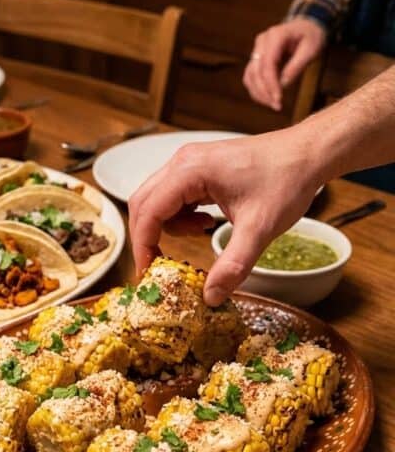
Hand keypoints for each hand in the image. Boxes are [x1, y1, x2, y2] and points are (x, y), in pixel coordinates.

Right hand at [128, 131, 321, 305]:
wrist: (308, 154)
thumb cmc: (286, 181)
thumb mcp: (259, 228)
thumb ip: (233, 264)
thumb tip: (210, 297)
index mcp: (190, 170)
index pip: (148, 211)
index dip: (143, 246)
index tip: (149, 274)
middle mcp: (183, 162)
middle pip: (144, 203)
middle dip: (149, 238)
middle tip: (161, 267)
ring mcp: (190, 162)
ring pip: (158, 200)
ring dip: (169, 226)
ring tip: (201, 233)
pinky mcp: (200, 167)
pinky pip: (174, 195)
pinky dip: (182, 215)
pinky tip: (208, 222)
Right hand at [243, 18, 325, 110]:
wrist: (307, 26)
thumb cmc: (311, 35)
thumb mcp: (311, 49)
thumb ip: (297, 65)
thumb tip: (283, 84)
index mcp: (276, 35)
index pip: (268, 64)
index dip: (271, 84)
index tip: (278, 99)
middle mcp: (262, 41)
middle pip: (256, 71)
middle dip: (265, 92)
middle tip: (277, 106)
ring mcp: (257, 49)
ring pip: (250, 75)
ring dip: (258, 93)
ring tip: (273, 104)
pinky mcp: (256, 57)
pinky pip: (251, 76)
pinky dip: (256, 89)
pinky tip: (267, 98)